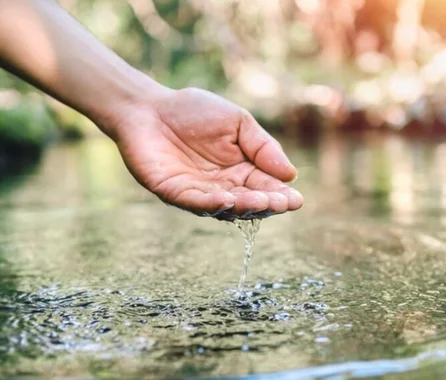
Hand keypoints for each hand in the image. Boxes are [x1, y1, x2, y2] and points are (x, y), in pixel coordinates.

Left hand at [103, 87, 303, 219]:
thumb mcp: (238, 122)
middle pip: (249, 202)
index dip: (281, 195)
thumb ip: (262, 146)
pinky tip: (228, 199)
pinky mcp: (174, 193)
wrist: (149, 106)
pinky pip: (196, 202)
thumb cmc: (194, 111)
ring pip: (225, 207)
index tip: (296, 200)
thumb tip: (290, 175)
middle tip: (282, 203)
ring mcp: (198, 192)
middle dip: (267, 204)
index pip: (266, 187)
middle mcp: (223, 186)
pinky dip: (212, 203)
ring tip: (260, 201)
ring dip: (244, 206)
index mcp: (241, 170)